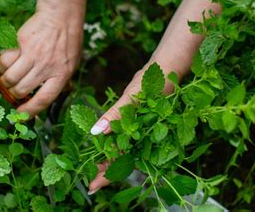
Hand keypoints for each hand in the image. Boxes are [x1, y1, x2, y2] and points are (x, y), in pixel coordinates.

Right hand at [0, 10, 82, 116]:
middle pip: (22, 89)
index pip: (43, 99)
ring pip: (10, 77)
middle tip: (13, 91)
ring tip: (7, 79)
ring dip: (5, 82)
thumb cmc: (67, 41)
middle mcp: (46, 66)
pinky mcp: (20, 43)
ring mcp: (32, 54)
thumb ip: (60, 80)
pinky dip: (2, 66)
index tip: (21, 115)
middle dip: (14, 94)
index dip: (30, 111)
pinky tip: (6, 64)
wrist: (61, 16)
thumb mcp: (72, 64)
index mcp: (61, 74)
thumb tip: (44, 97)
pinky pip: (4, 60)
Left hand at [88, 62, 175, 194]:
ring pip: (122, 150)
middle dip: (104, 171)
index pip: (123, 163)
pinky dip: (111, 141)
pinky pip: (123, 136)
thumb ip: (115, 115)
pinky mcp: (136, 121)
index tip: (92, 186)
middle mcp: (142, 137)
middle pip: (121, 160)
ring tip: (90, 168)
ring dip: (107, 158)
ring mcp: (139, 130)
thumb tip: (96, 132)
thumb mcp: (132, 98)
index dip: (107, 176)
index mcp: (143, 137)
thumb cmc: (154, 82)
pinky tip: (102, 144)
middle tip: (87, 182)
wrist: (167, 67)